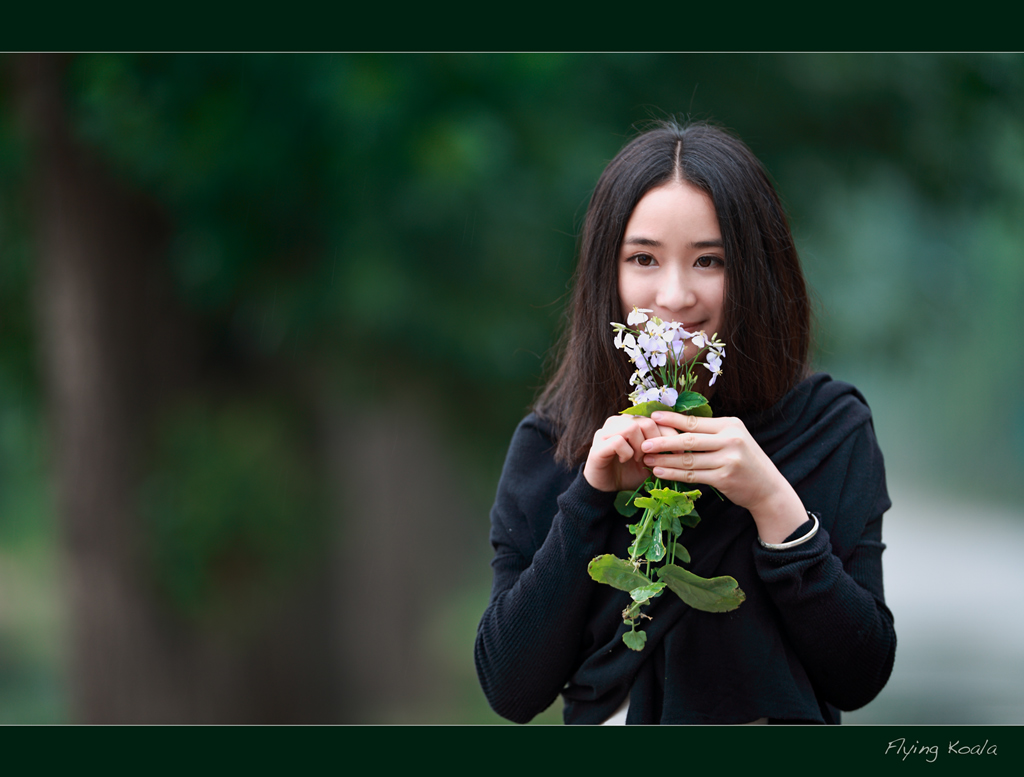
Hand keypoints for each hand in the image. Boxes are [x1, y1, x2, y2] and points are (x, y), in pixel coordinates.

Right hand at [583, 415, 677, 492]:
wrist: (608, 487)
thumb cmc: (630, 472)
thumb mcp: (652, 460)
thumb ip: (662, 449)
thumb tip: (683, 443)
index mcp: (632, 421)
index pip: (657, 419)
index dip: (670, 434)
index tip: (678, 452)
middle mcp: (618, 422)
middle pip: (646, 422)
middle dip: (655, 443)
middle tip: (652, 458)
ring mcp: (605, 432)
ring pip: (630, 428)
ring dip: (639, 447)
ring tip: (638, 459)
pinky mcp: (597, 445)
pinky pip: (617, 441)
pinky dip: (626, 453)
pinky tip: (623, 460)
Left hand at [641, 411, 807, 543]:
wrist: (768, 487)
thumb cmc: (745, 460)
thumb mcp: (734, 439)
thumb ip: (711, 432)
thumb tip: (677, 424)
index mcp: (730, 425)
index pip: (694, 421)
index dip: (671, 419)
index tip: (652, 416)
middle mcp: (730, 440)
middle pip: (689, 440)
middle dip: (664, 441)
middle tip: (644, 442)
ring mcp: (728, 460)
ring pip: (689, 460)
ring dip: (665, 460)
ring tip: (647, 459)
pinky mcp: (724, 478)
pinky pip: (693, 475)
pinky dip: (674, 474)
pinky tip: (660, 472)